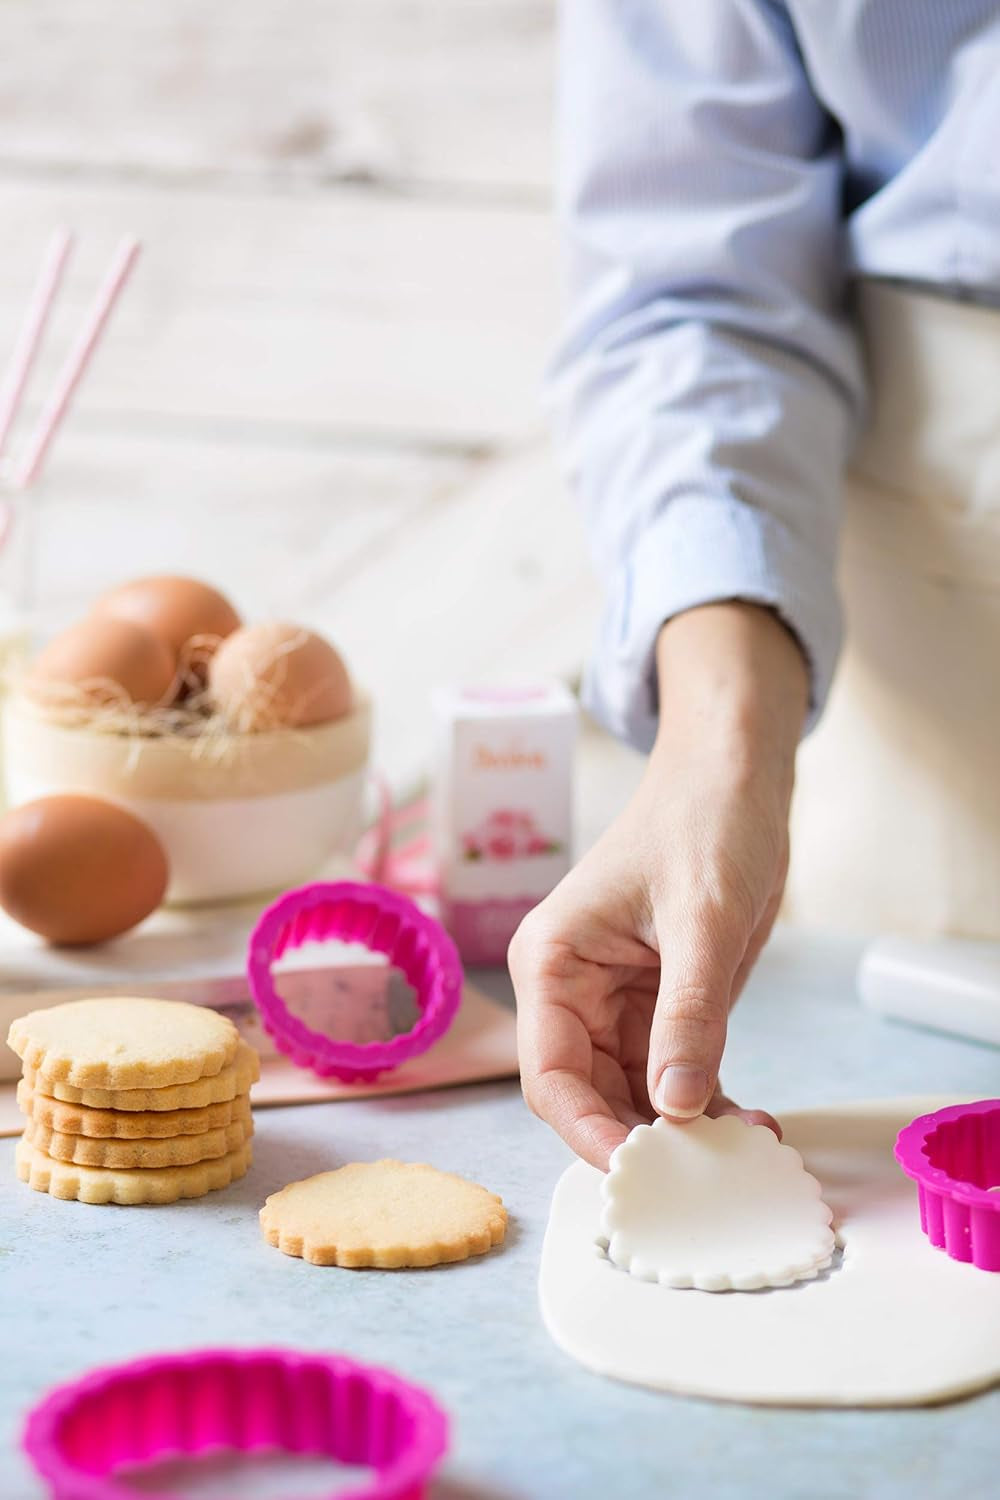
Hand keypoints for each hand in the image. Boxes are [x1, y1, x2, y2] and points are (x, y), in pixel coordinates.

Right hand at [509, 604, 807, 1169]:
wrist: (735, 777)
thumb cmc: (703, 821)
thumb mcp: (701, 920)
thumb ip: (688, 1014)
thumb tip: (675, 1106)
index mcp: (551, 962)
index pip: (550, 1074)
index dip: (588, 1131)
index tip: (642, 1170)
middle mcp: (571, 991)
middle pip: (589, 1096)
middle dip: (643, 1140)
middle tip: (709, 1177)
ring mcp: (615, 1003)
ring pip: (635, 1095)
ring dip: (683, 1131)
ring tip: (746, 1154)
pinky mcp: (660, 1007)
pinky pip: (674, 1073)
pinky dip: (707, 1104)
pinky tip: (752, 1125)